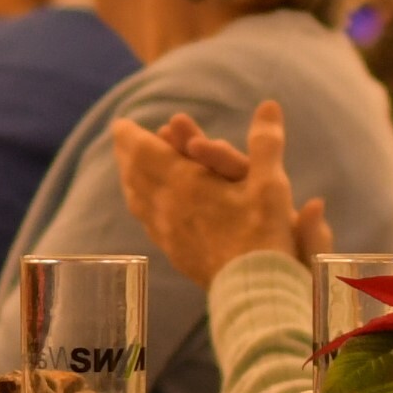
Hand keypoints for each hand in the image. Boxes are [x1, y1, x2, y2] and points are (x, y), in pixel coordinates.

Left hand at [112, 100, 325, 287]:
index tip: (121, 124)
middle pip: (135, 174)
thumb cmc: (263, 234)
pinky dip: (141, 204)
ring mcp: (167, 232)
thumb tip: (270, 104)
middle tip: (124, 140)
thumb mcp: (270, 184)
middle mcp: (167, 206)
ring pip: (138, 199)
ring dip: (131, 178)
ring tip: (131, 169)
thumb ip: (266, 143)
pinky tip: (147, 207)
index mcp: (183, 183)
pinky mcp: (174, 253)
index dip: (131, 136)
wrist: (254, 289)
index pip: (144, 152)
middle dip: (128, 153)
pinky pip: (148, 222)